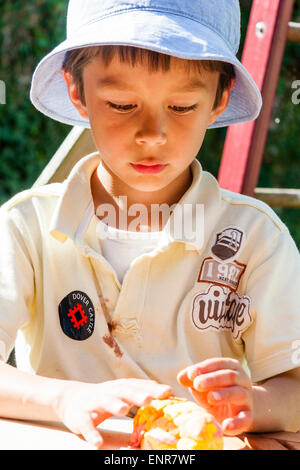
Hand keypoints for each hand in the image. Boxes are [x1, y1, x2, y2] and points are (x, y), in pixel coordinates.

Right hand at [55, 378, 171, 447]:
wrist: (70, 398)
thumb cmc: (103, 397)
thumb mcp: (122, 393)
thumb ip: (141, 395)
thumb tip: (168, 398)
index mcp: (120, 387)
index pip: (138, 385)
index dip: (152, 387)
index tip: (168, 391)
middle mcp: (108, 392)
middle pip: (123, 391)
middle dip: (136, 394)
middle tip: (149, 399)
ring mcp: (93, 403)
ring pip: (104, 401)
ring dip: (114, 404)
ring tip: (124, 410)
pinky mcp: (79, 416)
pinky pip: (85, 425)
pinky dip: (91, 433)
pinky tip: (97, 443)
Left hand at [177, 358, 252, 435]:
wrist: (235, 410)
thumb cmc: (216, 391)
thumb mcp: (203, 384)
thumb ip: (191, 379)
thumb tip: (181, 377)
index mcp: (231, 367)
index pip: (218, 363)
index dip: (205, 368)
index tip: (191, 373)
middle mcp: (242, 380)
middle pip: (229, 376)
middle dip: (213, 379)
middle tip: (197, 384)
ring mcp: (247, 398)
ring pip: (239, 393)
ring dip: (224, 395)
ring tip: (210, 398)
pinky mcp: (248, 416)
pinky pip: (245, 419)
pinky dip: (236, 423)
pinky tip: (225, 426)